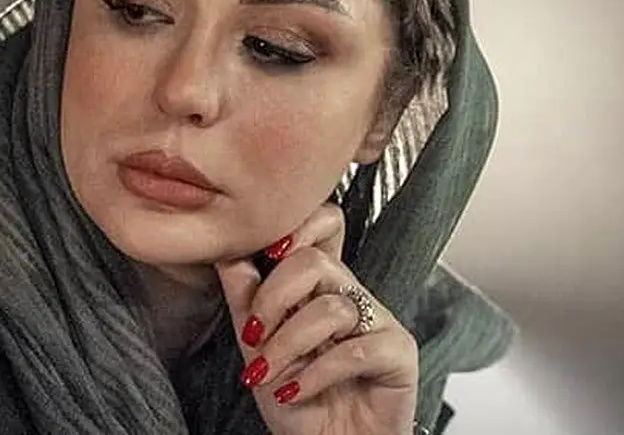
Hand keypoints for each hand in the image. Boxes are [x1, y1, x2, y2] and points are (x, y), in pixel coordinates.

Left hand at [215, 205, 417, 434]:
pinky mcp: (398, 352)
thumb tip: (225, 250)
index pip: (323, 224)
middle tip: (253, 334)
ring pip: (330, 308)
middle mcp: (350, 294)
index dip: (297, 227)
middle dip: (272, 298)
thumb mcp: (256, 346)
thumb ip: (244, 298)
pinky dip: (315, 374)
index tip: (265, 256)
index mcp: (319, 284)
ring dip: (287, 345)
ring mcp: (377, 320)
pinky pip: (356, 350)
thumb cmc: (295, 399)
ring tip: (268, 374)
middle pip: (316, 260)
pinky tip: (295, 392)